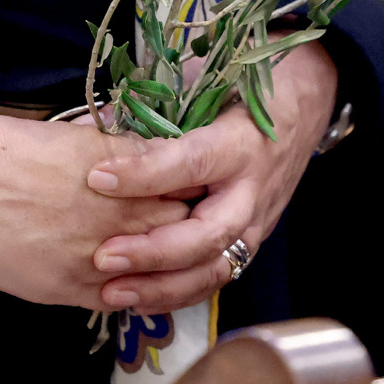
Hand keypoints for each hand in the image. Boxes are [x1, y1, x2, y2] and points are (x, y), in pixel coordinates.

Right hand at [0, 92, 189, 309]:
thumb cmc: (10, 147)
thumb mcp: (83, 138)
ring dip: (157, 264)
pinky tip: (127, 279)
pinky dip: (126, 289)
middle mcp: (122, 222)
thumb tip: (160, 155)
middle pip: (181, 235)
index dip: (193, 192)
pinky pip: (115, 299)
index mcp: (131, 180)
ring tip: (151, 251)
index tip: (194, 190)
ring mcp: (95, 262)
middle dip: (185, 229)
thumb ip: (129, 154)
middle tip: (183, 226)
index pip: (190, 193)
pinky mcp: (64, 290)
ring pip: (153, 274)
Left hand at [83, 39, 338, 313]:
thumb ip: (150, 109)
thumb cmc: (242, 89)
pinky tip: (135, 299)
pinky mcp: (252, 242)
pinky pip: (216, 278)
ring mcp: (257, 221)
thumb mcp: (204, 83)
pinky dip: (176, 294)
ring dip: (162, 287)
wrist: (302, 106)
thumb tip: (81, 131)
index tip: (97, 178)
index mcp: (241, 140)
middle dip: (154, 251)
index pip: (193, 162)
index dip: (145, 173)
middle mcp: (253, 188)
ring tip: (110, 292)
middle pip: (209, 233)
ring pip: (215, 268)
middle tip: (103, 257)